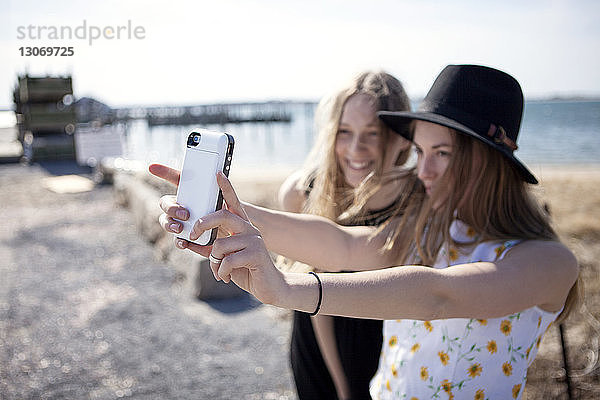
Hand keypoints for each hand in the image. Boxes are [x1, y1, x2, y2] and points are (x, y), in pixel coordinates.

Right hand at [149, 163, 248, 256]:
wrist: (236, 237)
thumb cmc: (231, 215)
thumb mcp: (231, 202)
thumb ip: (226, 189)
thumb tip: (219, 173)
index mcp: (191, 193)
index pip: (174, 179)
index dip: (163, 172)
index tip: (152, 167)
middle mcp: (183, 206)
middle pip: (166, 204)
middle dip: (171, 208)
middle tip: (185, 214)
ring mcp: (182, 222)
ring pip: (166, 221)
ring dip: (169, 224)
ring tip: (180, 228)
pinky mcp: (187, 238)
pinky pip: (177, 239)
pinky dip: (179, 242)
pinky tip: (184, 242)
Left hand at [188, 171, 284, 303]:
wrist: (268, 288)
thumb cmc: (244, 270)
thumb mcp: (223, 258)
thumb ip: (209, 247)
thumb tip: (186, 241)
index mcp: (241, 226)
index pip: (233, 202)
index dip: (226, 187)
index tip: (217, 173)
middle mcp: (249, 228)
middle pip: (222, 215)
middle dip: (202, 224)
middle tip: (192, 235)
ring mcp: (254, 239)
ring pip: (220, 244)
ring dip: (214, 262)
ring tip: (219, 271)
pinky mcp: (256, 253)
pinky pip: (227, 260)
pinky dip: (220, 272)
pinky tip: (225, 277)